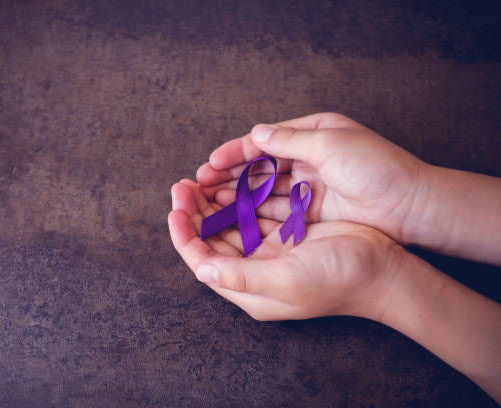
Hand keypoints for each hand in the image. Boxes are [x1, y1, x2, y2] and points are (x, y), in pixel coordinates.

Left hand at [168, 179, 404, 320]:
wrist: (383, 271)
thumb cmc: (338, 281)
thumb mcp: (287, 282)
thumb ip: (242, 277)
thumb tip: (200, 269)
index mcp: (249, 288)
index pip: (203, 260)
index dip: (184, 235)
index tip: (174, 208)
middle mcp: (254, 271)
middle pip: (212, 239)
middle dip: (194, 212)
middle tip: (182, 185)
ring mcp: (270, 251)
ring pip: (229, 224)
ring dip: (213, 203)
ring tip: (199, 179)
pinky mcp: (286, 233)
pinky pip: (253, 213)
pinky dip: (239, 198)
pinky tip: (230, 181)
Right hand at [196, 112, 425, 244]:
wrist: (409, 206)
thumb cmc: (375, 167)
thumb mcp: (331, 143)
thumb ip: (289, 139)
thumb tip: (255, 133)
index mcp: (313, 133)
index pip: (264, 141)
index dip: (235, 152)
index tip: (209, 164)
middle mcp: (307, 158)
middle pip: (259, 166)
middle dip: (229, 175)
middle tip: (199, 185)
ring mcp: (308, 186)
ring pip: (263, 189)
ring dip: (237, 194)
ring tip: (209, 201)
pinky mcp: (311, 210)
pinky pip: (277, 209)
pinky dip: (255, 211)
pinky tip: (233, 215)